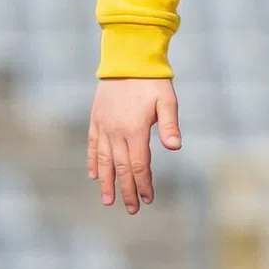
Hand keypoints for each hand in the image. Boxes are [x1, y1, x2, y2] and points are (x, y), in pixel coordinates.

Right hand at [88, 78, 180, 212]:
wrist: (127, 58)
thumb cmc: (152, 81)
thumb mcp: (167, 101)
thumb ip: (170, 125)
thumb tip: (175, 147)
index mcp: (135, 130)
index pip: (140, 165)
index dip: (144, 184)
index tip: (149, 199)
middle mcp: (116, 131)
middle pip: (122, 168)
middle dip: (127, 190)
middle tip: (132, 209)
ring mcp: (104, 126)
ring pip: (104, 161)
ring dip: (107, 183)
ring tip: (108, 201)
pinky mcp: (96, 119)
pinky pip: (93, 145)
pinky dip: (93, 162)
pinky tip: (94, 176)